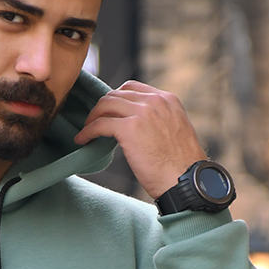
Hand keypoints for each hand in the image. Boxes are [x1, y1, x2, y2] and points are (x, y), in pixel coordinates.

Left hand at [73, 81, 206, 200]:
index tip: (107, 113)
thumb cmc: (180, 165)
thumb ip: (158, 120)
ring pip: (105, 105)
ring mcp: (142, 113)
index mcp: (167, 99)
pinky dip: (87, 131)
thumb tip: (136, 124)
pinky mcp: (129, 129)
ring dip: (92, 118)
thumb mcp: (174, 130)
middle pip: (116, 94)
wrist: (185, 180)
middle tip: (93, 122)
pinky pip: (100, 124)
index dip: (115, 99)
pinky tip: (82, 140)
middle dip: (101, 108)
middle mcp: (155, 101)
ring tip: (86, 130)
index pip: (132, 88)